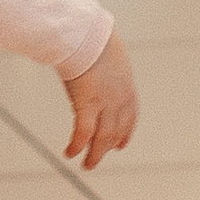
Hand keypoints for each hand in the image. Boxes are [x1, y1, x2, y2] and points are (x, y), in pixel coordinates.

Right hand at [62, 31, 138, 170]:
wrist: (86, 34)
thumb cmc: (91, 37)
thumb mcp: (108, 54)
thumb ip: (106, 68)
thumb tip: (94, 66)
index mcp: (126, 86)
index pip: (130, 116)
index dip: (125, 133)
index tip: (120, 145)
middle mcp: (119, 99)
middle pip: (115, 131)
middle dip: (106, 148)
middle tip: (97, 159)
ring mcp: (105, 103)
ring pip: (102, 138)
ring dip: (94, 155)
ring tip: (86, 165)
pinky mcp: (87, 105)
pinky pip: (83, 133)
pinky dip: (77, 145)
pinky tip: (70, 153)